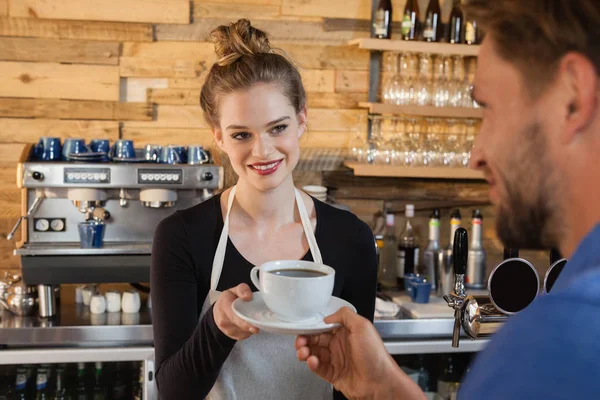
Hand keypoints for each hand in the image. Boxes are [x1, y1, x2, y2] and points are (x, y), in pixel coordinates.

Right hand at [213, 283, 258, 339]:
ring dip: (251, 327)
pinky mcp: (233, 336)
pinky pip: (245, 335)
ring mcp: (227, 330)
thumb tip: (248, 296)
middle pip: (240, 326)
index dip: (245, 323)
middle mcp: (224, 320)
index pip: (235, 316)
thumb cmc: (228, 300)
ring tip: (253, 318)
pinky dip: (250, 330)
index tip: (255, 327)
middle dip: (251, 326)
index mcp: (224, 306)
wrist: (219, 311)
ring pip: (244, 332)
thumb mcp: (234, 290)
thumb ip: (242, 289)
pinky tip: (250, 323)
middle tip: (260, 325)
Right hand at [295, 307, 425, 399]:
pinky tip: (313, 361)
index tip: (304, 328)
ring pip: (315, 354)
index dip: (312, 327)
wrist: (380, 382)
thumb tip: (328, 317)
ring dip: (306, 352)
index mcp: (346, 333)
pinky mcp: (334, 375)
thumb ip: (345, 315)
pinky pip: (318, 368)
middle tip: (300, 342)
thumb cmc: (375, 355)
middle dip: (305, 340)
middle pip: (316, 340)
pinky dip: (312, 364)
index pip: (324, 327)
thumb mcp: (363, 326)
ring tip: (303, 352)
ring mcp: (337, 360)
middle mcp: (340, 346)